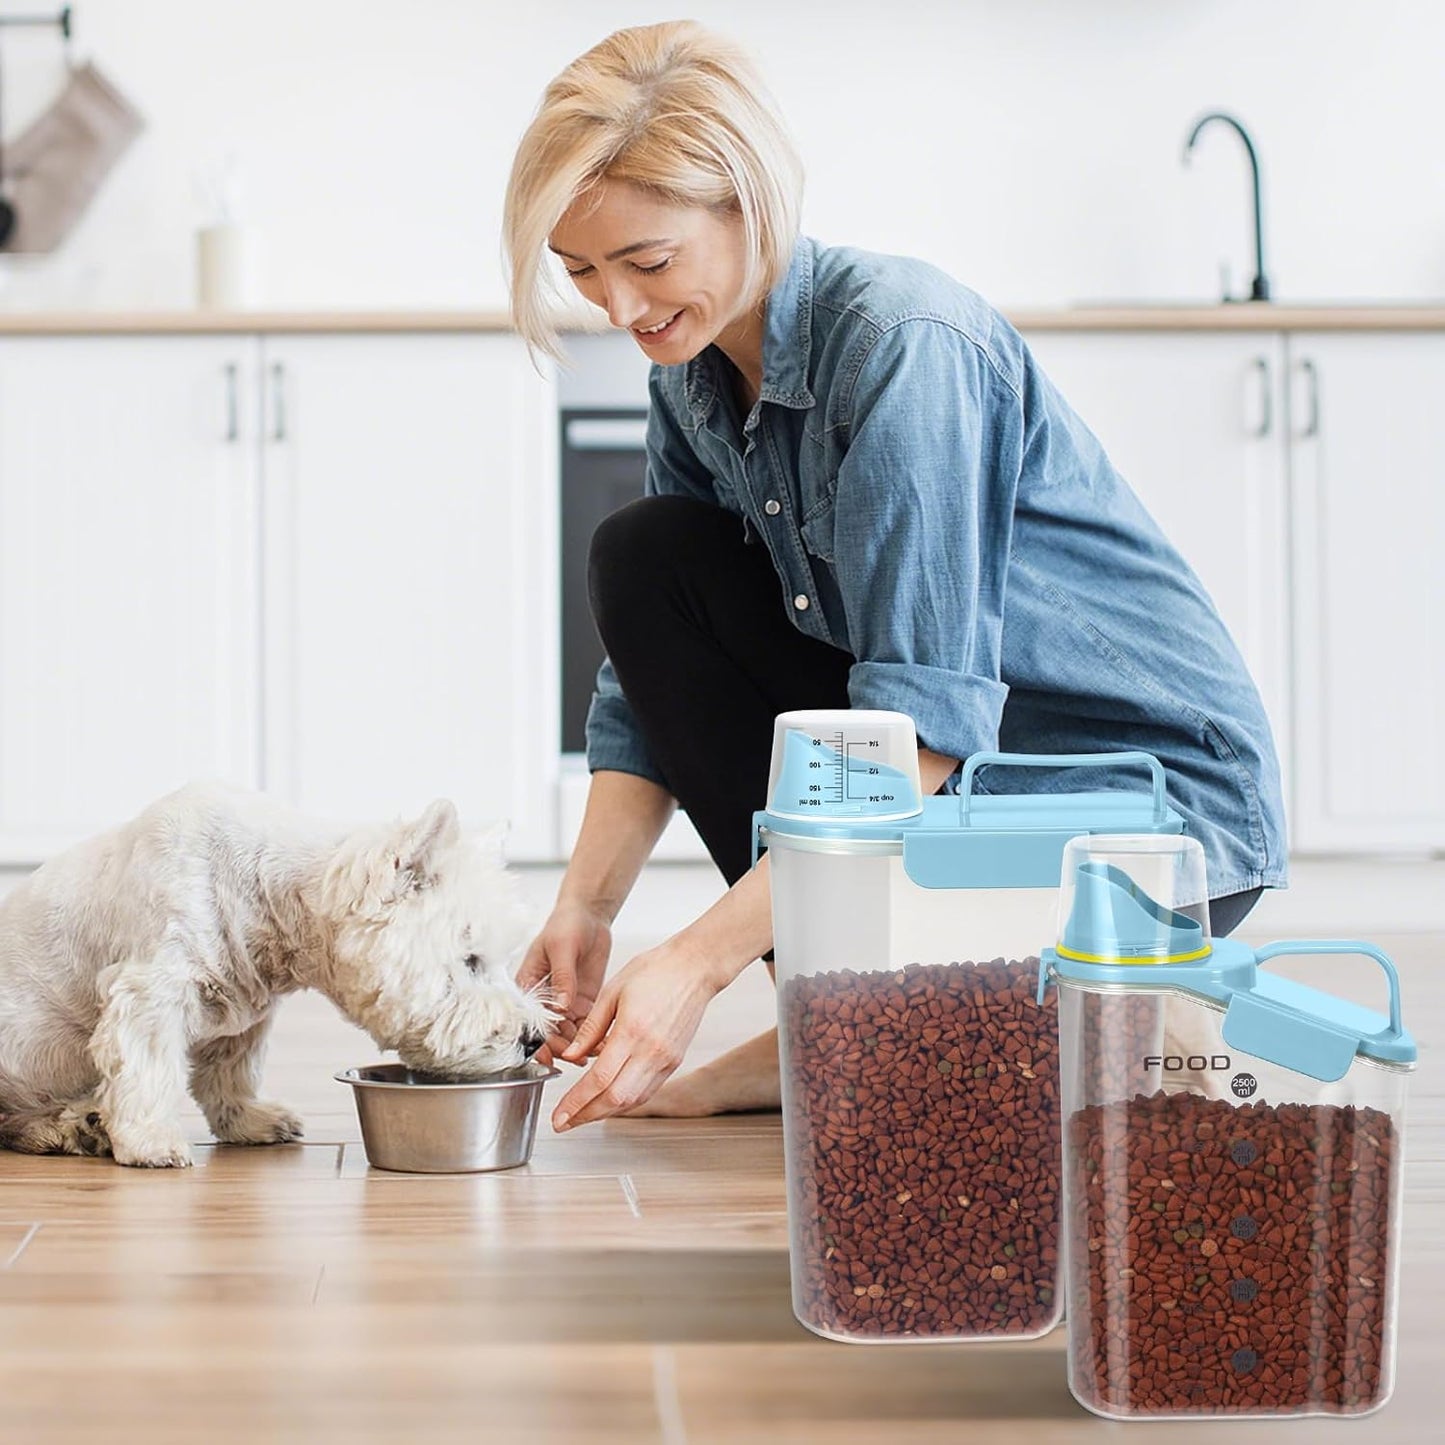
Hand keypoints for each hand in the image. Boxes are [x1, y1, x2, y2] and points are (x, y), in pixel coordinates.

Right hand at [515, 900, 611, 1057]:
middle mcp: (545, 1000)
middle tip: (576, 1056)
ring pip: (567, 1034)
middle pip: (548, 1033)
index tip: (547, 1056)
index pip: (528, 1021)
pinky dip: (592, 1036)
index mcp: (529, 986)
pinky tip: (603, 1042)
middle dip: (560, 1048)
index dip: (535, 1042)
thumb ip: (562, 977)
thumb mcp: (562, 947)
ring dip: (578, 1045)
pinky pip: (585, 1025)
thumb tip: (561, 1006)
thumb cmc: (566, 925)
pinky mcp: (582, 1003)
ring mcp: (564, 1003)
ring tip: (593, 1053)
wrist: (589, 916)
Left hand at [550, 940, 723, 1130]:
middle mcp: (651, 1051)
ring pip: (632, 1100)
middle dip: (586, 1116)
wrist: (696, 968)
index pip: (599, 1079)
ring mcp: (666, 1059)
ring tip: (582, 1115)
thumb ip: (590, 1028)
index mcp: (632, 1031)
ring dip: (605, 1113)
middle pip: (615, 1098)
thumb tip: (571, 1056)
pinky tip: (609, 1101)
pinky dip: (626, 1102)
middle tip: (564, 1123)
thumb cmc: (655, 971)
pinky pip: (647, 1091)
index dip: (576, 1102)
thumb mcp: (612, 991)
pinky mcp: (674, 1061)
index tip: (559, 1115)